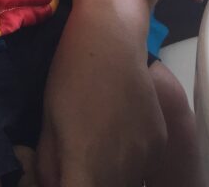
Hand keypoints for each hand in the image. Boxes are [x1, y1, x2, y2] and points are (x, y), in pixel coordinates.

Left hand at [36, 1, 166, 186]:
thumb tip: (53, 184)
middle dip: (91, 182)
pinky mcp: (160, 141)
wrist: (111, 36)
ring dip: (110, 176)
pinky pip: (143, 164)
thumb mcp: (48, 120)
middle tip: (77, 163)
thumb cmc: (71, 73)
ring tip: (96, 146)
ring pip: (126, 182)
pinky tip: (116, 132)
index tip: (67, 176)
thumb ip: (50, 164)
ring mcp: (146, 156)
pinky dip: (129, 160)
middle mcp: (123, 170)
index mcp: (89, 168)